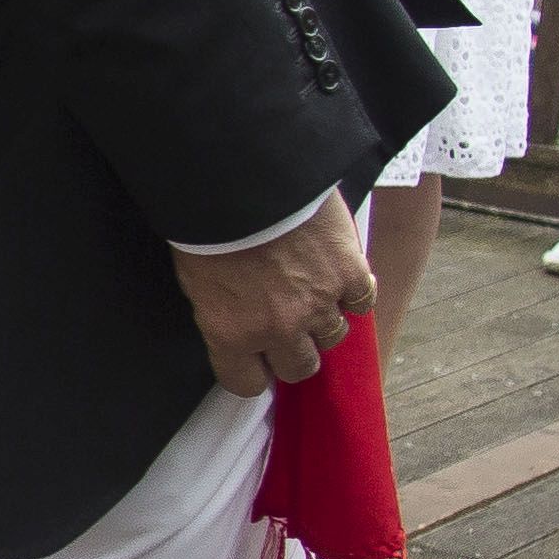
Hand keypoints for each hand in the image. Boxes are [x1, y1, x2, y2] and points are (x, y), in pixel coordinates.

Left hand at [174, 196, 372, 393]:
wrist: (242, 175)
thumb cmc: (209, 221)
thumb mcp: (197, 280)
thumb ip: (224, 315)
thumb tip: (239, 326)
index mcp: (231, 334)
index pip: (247, 384)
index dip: (253, 371)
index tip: (256, 360)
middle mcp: (278, 329)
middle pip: (300, 367)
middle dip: (295, 350)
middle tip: (290, 325)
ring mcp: (318, 304)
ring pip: (334, 336)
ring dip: (325, 318)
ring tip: (312, 289)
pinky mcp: (349, 274)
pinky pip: (362, 300)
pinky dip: (353, 290)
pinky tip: (339, 273)